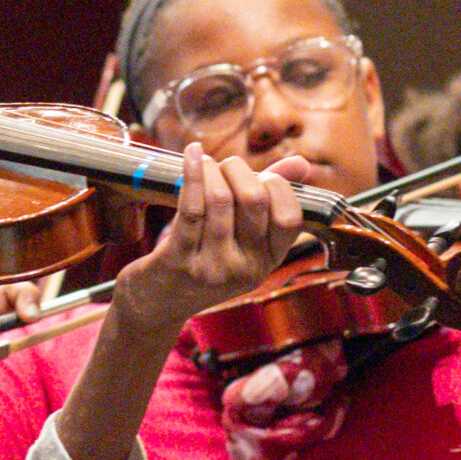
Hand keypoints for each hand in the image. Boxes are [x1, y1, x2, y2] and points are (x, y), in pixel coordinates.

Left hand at [107, 145, 310, 331]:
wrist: (158, 306)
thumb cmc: (204, 261)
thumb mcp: (242, 241)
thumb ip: (270, 200)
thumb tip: (302, 163)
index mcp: (268, 262)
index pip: (290, 217)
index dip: (278, 186)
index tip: (261, 176)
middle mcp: (245, 269)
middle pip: (254, 200)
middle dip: (238, 169)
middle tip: (225, 167)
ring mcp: (212, 267)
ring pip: (220, 199)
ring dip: (212, 169)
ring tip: (204, 163)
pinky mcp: (178, 260)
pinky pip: (190, 208)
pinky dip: (193, 173)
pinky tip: (192, 153)